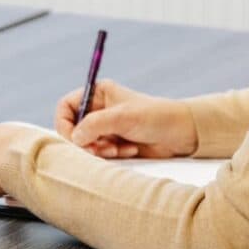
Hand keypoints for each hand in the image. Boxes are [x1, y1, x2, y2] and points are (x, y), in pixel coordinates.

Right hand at [55, 78, 196, 158]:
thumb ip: (95, 124)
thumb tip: (74, 138)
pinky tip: (129, 151)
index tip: (74, 138)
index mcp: (98, 93)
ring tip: (118, 150)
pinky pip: (100, 154)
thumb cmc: (156, 117)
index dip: (65, 123)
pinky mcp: (115, 144)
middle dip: (85, 141)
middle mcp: (100, 109)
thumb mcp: (123, 117)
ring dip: (100, 150)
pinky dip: (111, 156)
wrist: (183, 134)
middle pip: (74, 128)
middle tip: (99, 148)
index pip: (66, 106)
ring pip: (86, 144)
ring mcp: (107, 127)